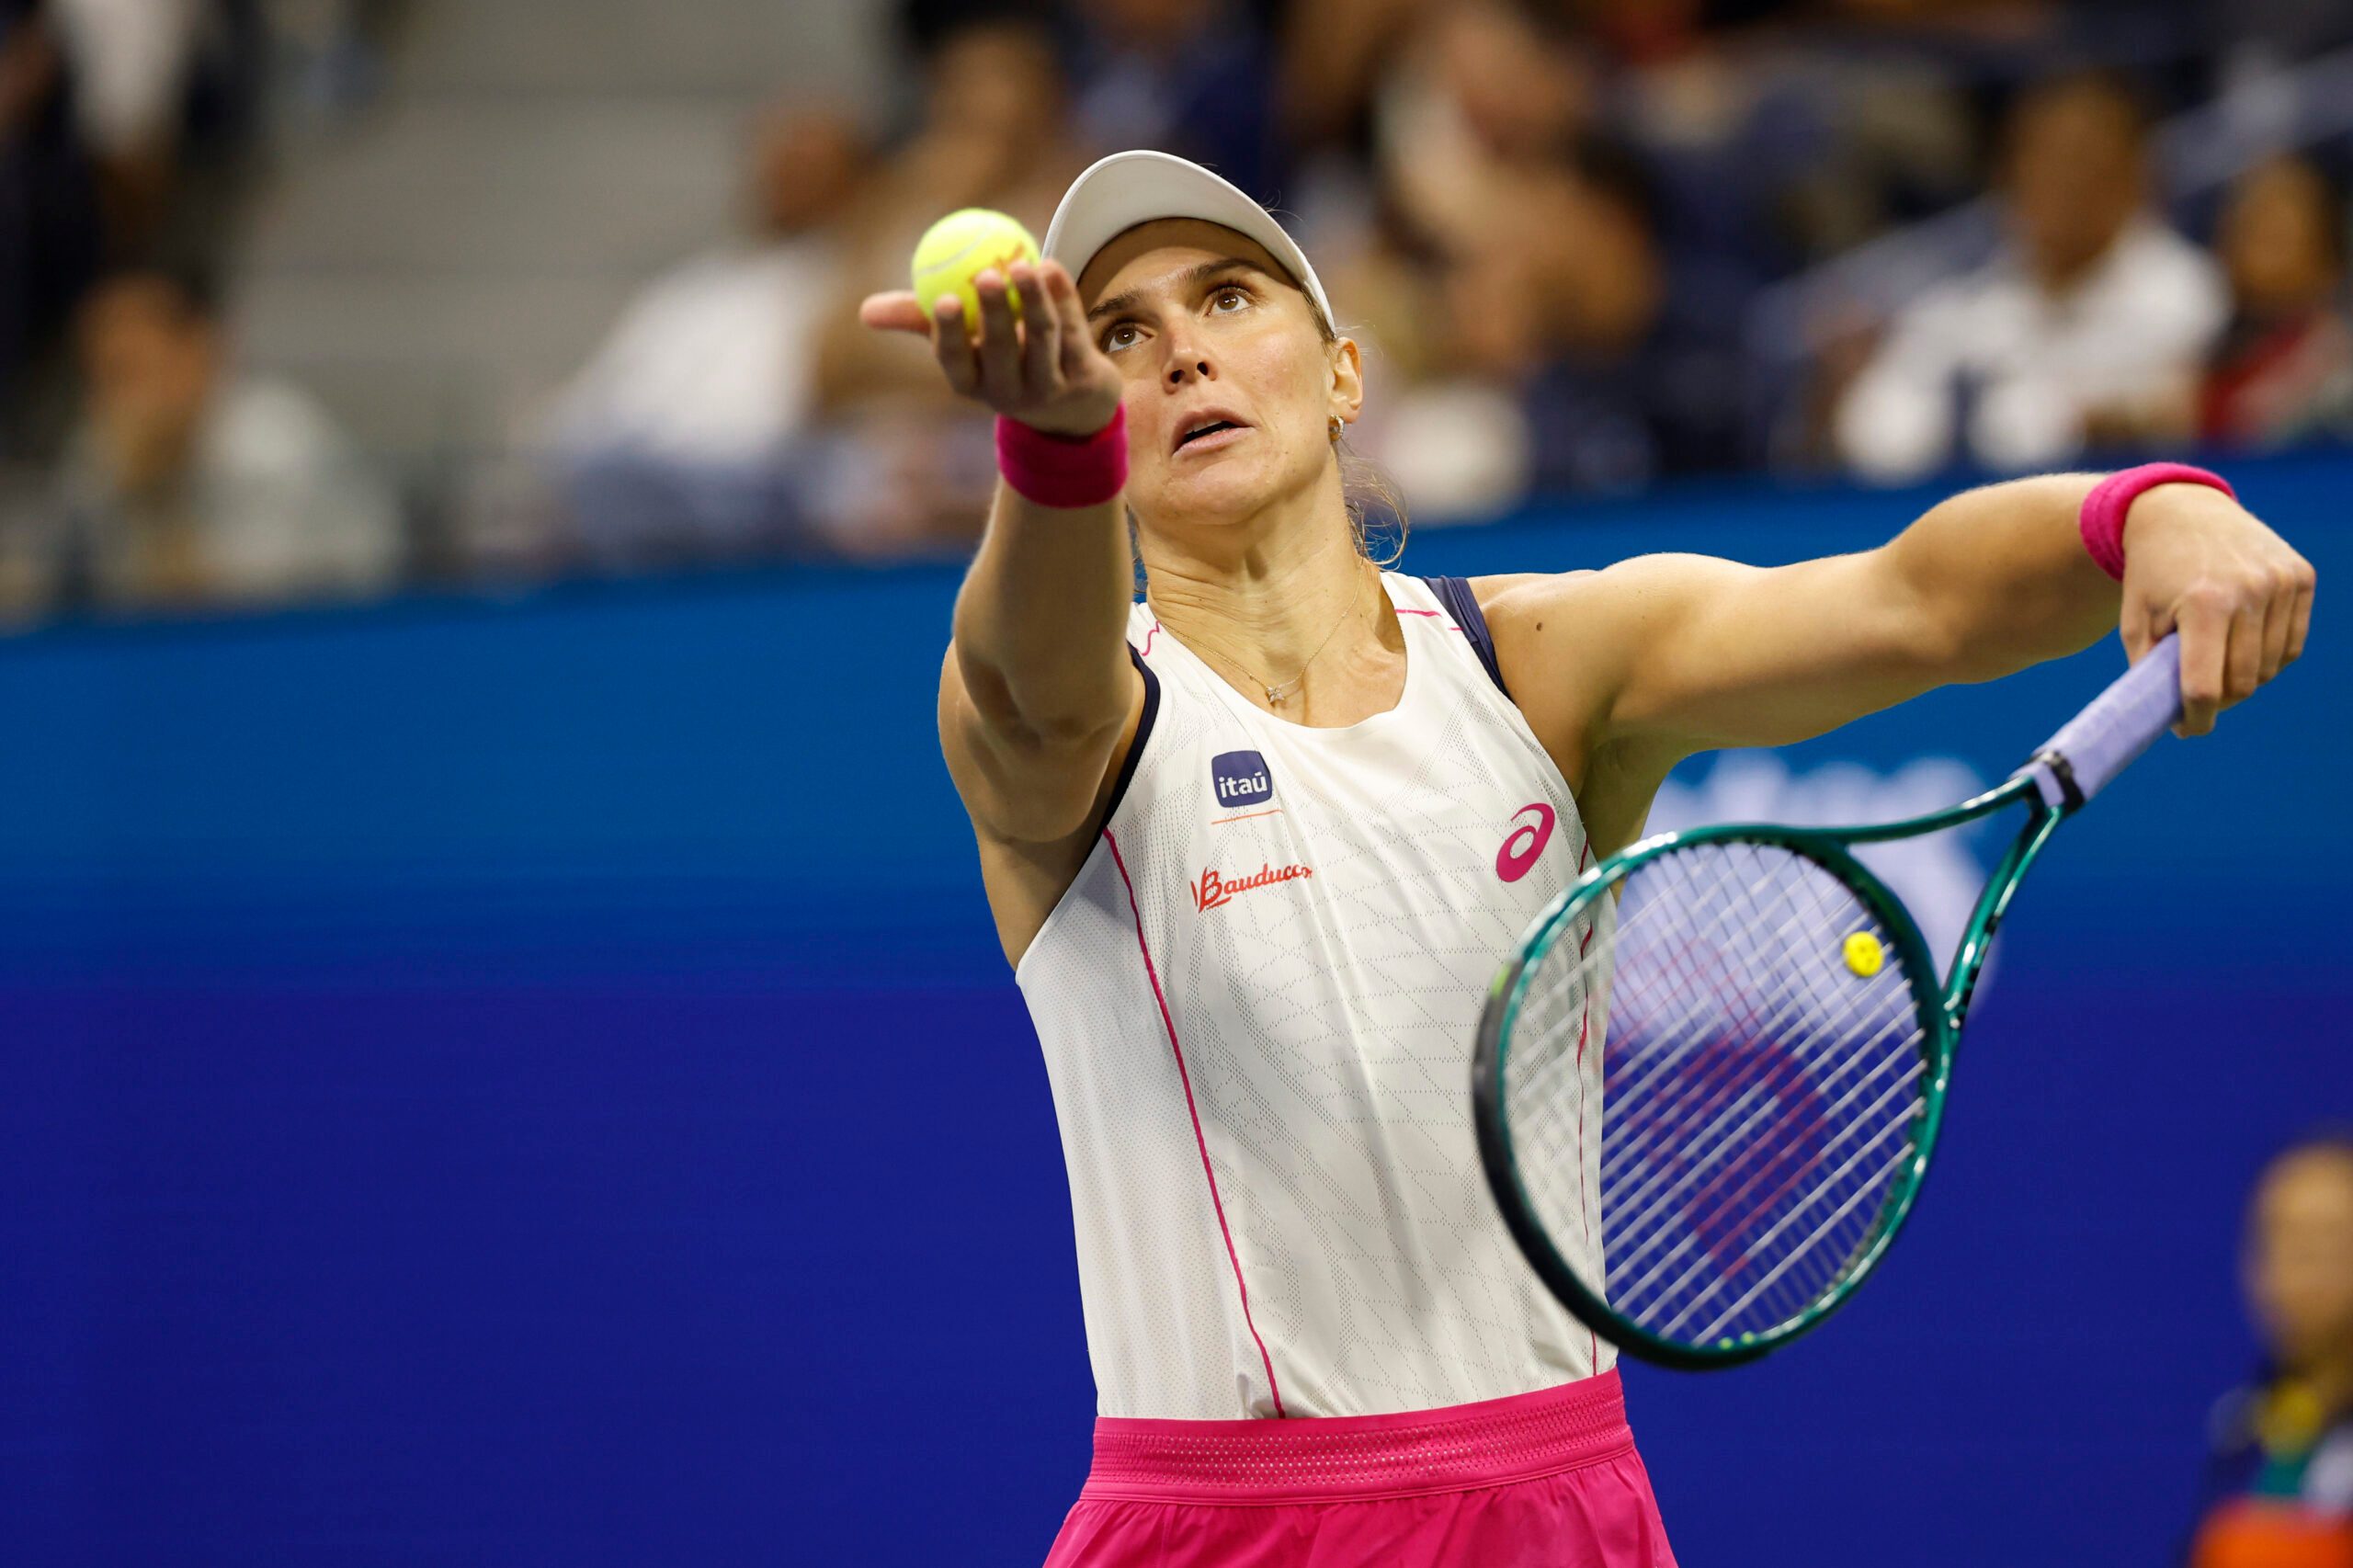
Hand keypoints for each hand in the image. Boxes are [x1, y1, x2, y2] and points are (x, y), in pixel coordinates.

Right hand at [857, 258, 1123, 438]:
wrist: (1073, 402)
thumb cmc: (1002, 358)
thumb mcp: (963, 344)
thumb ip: (919, 320)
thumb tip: (865, 311)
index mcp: (971, 383)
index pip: (956, 362)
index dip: (949, 334)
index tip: (943, 299)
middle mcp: (1009, 393)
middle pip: (1002, 352)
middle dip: (994, 314)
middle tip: (986, 275)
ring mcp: (1051, 389)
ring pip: (1043, 339)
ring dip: (1033, 300)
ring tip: (1022, 264)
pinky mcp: (1086, 379)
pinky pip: (1074, 330)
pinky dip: (1064, 297)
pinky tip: (1051, 268)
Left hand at [2118, 482, 2315, 735]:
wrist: (2181, 512)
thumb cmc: (2151, 575)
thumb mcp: (2135, 622)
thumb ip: (2150, 672)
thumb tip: (2172, 719)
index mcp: (2203, 603)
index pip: (2206, 686)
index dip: (2197, 718)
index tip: (2187, 729)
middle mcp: (2250, 591)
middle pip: (2243, 682)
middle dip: (2219, 698)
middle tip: (2198, 693)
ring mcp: (2281, 583)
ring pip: (2271, 668)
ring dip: (2244, 676)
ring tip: (2215, 658)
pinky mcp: (2301, 577)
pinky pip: (2291, 645)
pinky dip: (2269, 656)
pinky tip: (2243, 642)